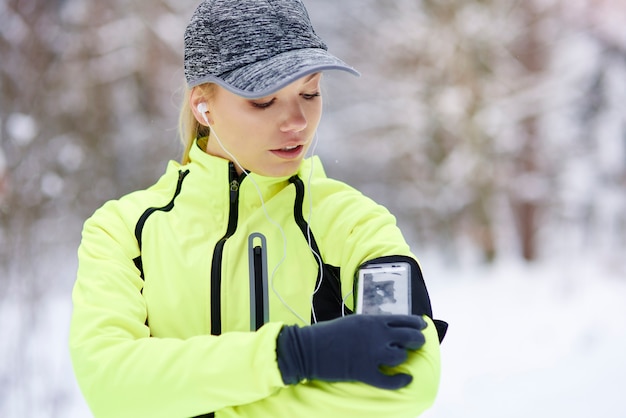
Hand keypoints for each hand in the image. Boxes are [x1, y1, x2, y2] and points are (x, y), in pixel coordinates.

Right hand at [276, 314, 426, 388]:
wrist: (310, 348)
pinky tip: (405, 379)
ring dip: (403, 358)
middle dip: (417, 340)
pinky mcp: (365, 372)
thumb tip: (387, 329)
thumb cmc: (328, 333)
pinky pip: (389, 380)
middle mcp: (376, 335)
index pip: (404, 319)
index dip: (417, 323)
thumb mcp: (353, 321)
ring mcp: (372, 354)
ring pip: (401, 356)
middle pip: (409, 336)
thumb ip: (372, 324)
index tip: (423, 325)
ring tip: (400, 359)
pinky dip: (400, 381)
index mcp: (372, 320)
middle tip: (418, 343)